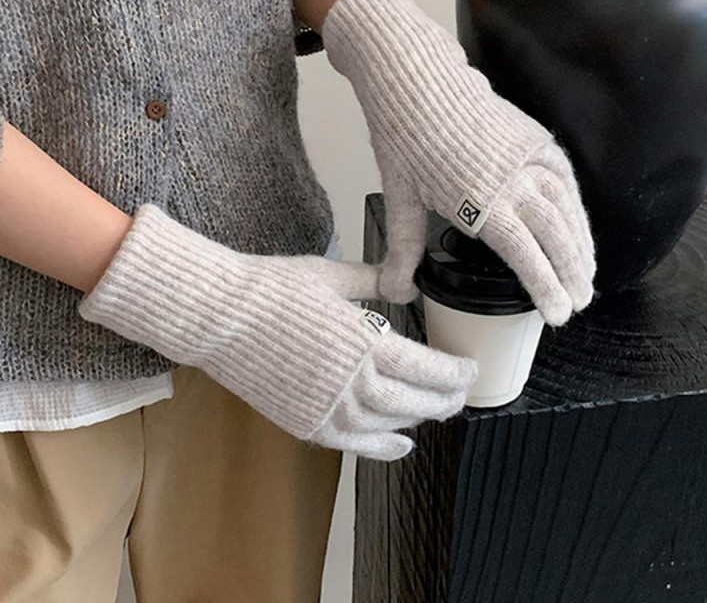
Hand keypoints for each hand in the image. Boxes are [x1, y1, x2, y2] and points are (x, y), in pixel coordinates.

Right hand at [78, 204, 477, 460]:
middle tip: (461, 395)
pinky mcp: (303, 423)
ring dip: (418, 420)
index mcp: (364, 340)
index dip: (454, 373)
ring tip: (434, 413)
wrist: (217, 315)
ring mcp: (326, 407)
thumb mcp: (332, 276)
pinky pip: (353, 443)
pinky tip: (401, 445)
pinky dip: (382, 448)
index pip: (426, 367)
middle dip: (445, 400)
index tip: (471, 370)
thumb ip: (375, 281)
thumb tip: (408, 285)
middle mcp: (351, 381)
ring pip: (388, 425)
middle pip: (414, 401)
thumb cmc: (273, 287)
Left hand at [322, 0, 595, 325]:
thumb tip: (397, 293)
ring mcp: (529, 157)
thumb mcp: (401, 199)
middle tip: (580, 303)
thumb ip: (404, 249)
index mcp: (480, 202)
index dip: (546, 288)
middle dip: (572, 274)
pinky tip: (581, 226)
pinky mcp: (535, 138)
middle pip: (556, 236)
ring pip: (568, 209)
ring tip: (588, 275)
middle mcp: (514, 182)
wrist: (419, 80)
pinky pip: (566, 179)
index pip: (524, 256)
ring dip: (582, 244)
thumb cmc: (406, 139)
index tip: (559, 315)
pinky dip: (578, 207)